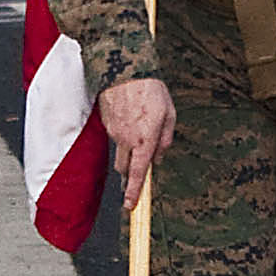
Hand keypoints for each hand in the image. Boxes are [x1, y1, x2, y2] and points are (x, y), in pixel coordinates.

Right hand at [98, 76, 175, 190]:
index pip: (137, 173)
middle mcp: (126, 140)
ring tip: (139, 127)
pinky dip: (122, 132)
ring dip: (128, 149)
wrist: (124, 69)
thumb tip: (159, 157)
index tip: (130, 206)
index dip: (133, 192)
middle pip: (124, 167)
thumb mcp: (169, 114)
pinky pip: (115, 135)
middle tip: (138, 165)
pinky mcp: (106, 123)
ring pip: (119, 151)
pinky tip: (130, 116)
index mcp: (144, 140)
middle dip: (129, 171)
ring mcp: (114, 132)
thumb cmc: (150, 90)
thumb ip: (166, 139)